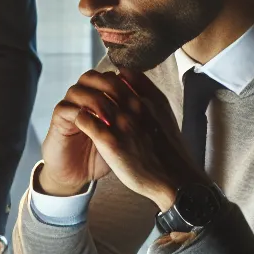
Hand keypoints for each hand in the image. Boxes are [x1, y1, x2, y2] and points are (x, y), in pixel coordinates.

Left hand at [50, 69, 203, 209]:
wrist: (173, 180)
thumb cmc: (168, 150)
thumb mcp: (165, 115)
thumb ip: (150, 96)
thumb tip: (133, 81)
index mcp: (152, 99)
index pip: (125, 74)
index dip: (112, 80)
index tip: (107, 91)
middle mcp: (137, 106)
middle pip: (106, 82)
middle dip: (95, 89)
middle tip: (91, 102)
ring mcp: (122, 123)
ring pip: (92, 98)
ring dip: (86, 104)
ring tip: (86, 114)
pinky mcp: (109, 140)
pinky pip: (84, 119)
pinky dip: (80, 119)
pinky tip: (82, 127)